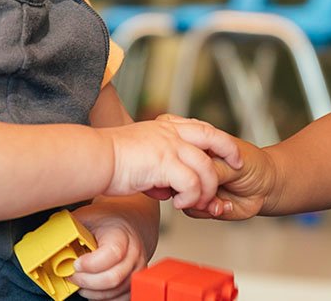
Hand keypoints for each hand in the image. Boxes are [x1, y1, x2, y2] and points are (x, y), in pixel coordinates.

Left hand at [67, 204, 149, 299]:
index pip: (112, 254)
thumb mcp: (86, 216)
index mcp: (121, 234)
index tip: (76, 263)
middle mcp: (133, 253)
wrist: (129, 222)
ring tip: (80, 281)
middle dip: (86, 281)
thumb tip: (47, 240)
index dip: (90, 264)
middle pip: (112, 278)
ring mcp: (136, 269)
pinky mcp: (134, 282)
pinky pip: (119, 299)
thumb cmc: (107, 220)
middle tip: (72, 276)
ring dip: (92, 291)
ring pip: (114, 292)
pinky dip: (102, 297)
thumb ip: (69, 228)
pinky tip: (92, 288)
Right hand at [105, 116, 241, 210]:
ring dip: (206, 188)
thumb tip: (163, 186)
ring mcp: (169, 146)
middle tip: (237, 166)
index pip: (200, 128)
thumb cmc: (109, 160)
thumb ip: (156, 164)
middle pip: (213, 137)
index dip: (218, 139)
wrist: (93, 158)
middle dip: (230, 151)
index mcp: (165, 127)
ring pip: (205, 167)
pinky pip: (191, 183)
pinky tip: (180, 204)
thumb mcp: (139, 153)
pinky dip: (191, 196)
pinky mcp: (164, 163)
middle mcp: (170, 133)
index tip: (229, 151)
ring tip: (199, 201)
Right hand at [184, 136, 276, 220]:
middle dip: (193, 187)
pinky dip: (207, 210)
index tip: (204, 169)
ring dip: (201, 202)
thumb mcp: (234, 164)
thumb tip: (192, 175)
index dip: (187, 164)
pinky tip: (223, 206)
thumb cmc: (254, 166)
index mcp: (201, 149)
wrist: (268, 187)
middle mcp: (195, 167)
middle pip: (179, 177)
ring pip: (183, 195)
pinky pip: (192, 210)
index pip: (182, 154)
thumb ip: (213, 168)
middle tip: (210, 190)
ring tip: (219, 202)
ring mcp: (198, 185)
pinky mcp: (202, 203)